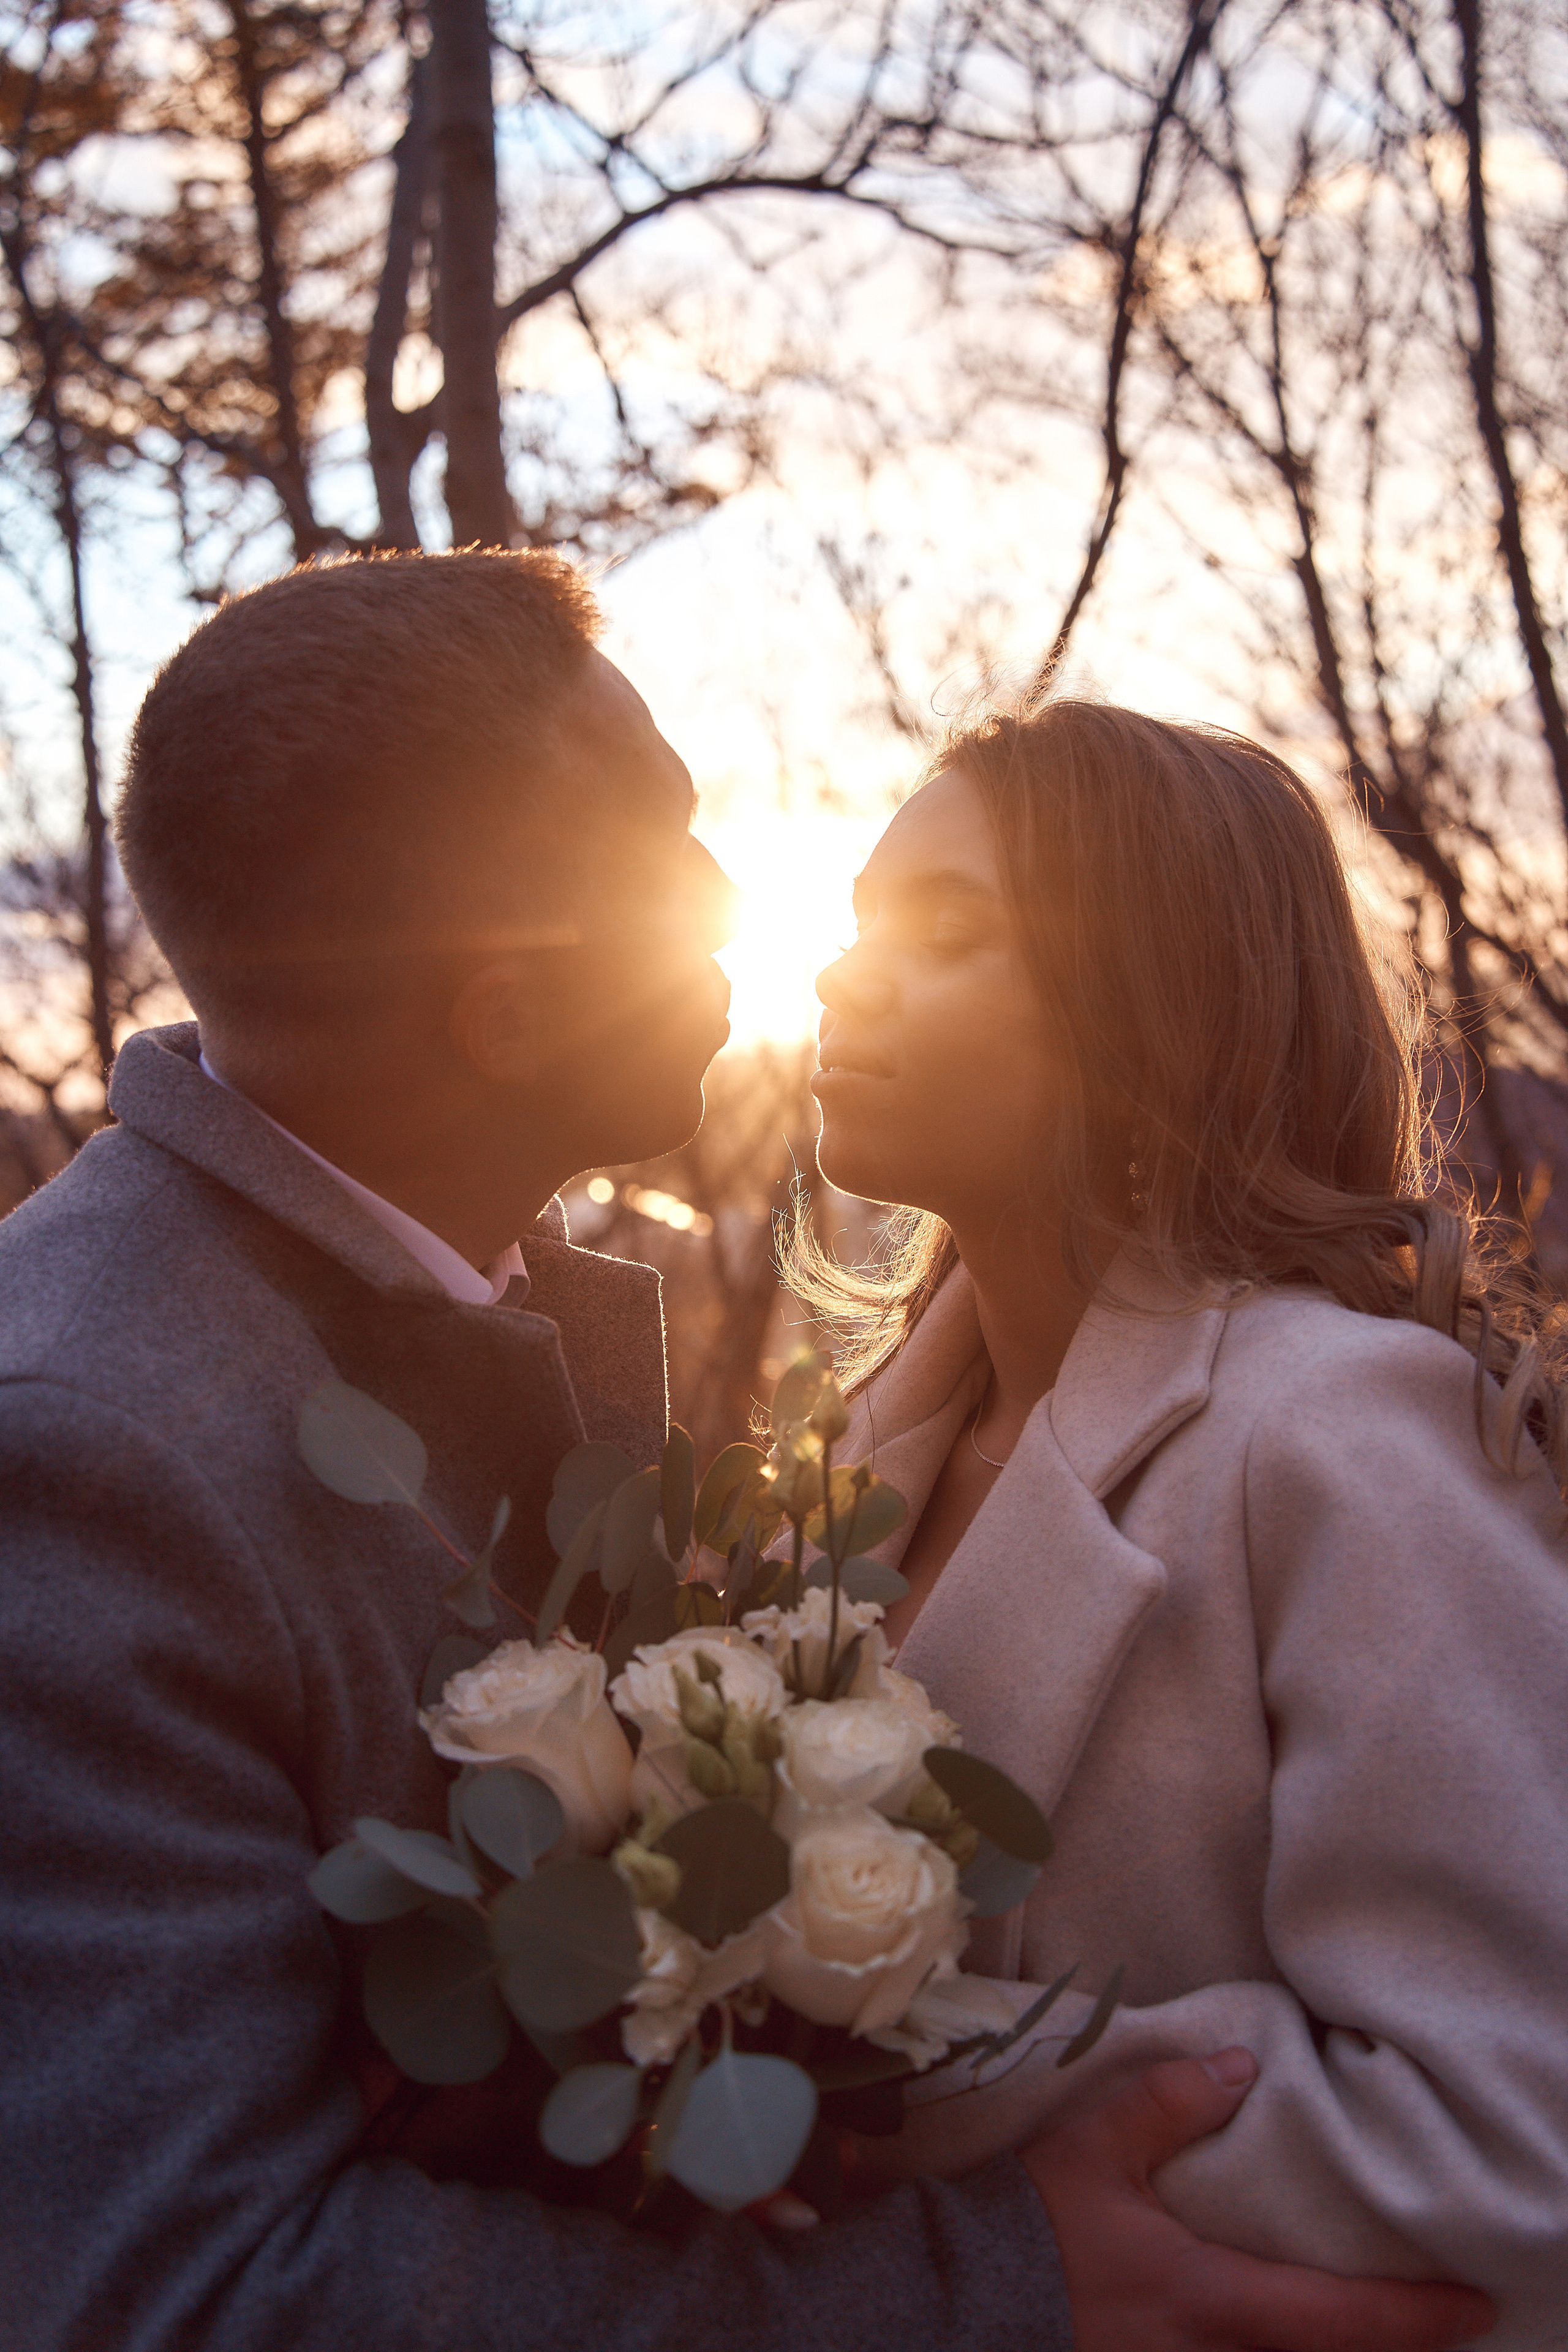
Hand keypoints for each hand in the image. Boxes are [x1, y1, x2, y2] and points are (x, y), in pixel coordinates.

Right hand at [1023, 2048, 1495, 2351]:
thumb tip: (1242, 2067)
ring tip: (1356, 2321)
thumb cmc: (1027, 2230)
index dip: (1411, 2318)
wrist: (952, 2305)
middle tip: (1434, 2318)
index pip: (1335, 2321)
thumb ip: (1167, 2105)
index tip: (1473, 2307)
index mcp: (1209, 2303)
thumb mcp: (1093, 2151)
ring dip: (1319, 2349)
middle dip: (1380, 2346)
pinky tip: (1269, 2330)